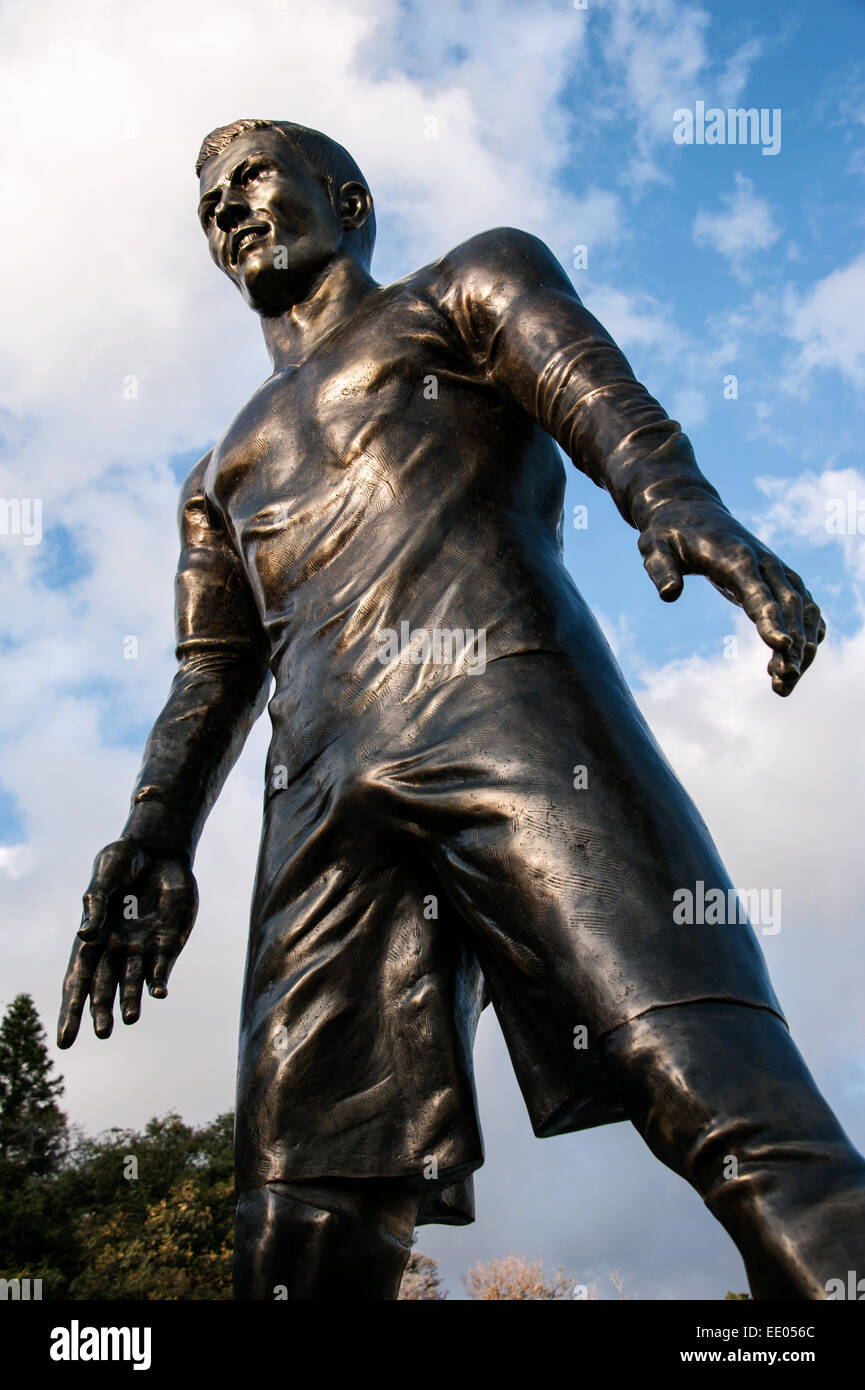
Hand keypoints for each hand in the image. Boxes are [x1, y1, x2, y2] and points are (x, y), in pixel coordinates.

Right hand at [57, 837, 197, 1047]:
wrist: (159, 850)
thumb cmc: (123, 861)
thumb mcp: (105, 877)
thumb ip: (95, 906)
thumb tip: (85, 936)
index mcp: (93, 939)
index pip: (78, 980)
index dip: (71, 1010)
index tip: (65, 1040)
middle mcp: (115, 950)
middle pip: (104, 989)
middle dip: (102, 1012)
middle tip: (102, 1033)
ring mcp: (141, 948)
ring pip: (133, 984)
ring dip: (131, 1002)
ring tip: (130, 1018)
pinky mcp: (167, 943)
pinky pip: (161, 967)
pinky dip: (159, 980)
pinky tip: (159, 992)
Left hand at [638, 497, 825, 696]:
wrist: (689, 509)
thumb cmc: (669, 533)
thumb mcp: (654, 547)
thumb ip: (661, 569)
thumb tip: (669, 594)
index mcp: (735, 556)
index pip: (757, 591)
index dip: (771, 619)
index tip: (781, 646)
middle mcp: (764, 562)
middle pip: (788, 606)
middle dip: (792, 645)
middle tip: (783, 682)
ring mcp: (777, 569)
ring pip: (804, 609)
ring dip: (803, 646)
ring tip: (784, 685)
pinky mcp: (780, 577)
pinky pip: (804, 608)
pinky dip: (806, 635)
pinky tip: (793, 666)